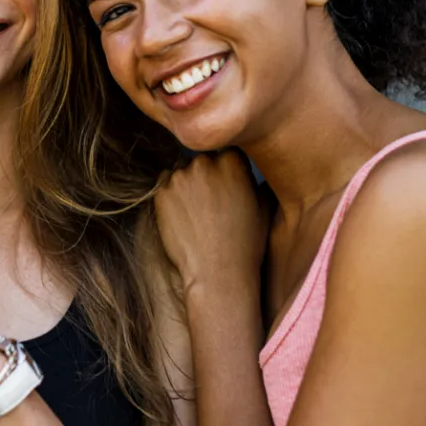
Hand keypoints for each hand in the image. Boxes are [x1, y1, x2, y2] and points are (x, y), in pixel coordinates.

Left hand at [153, 150, 267, 293]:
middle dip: (206, 176)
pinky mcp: (160, 192)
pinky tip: (183, 216)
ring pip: (182, 171)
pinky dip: (171, 195)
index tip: (229, 188)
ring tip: (198, 212)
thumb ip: (257, 178)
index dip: (228, 171)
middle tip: (212, 203)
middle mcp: (204, 162)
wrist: (218, 272)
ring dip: (188, 184)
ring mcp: (179, 176)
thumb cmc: (246, 242)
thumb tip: (254, 168)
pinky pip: (164, 184)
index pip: (227, 153)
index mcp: (233, 160)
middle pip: (202, 160)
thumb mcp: (264, 206)